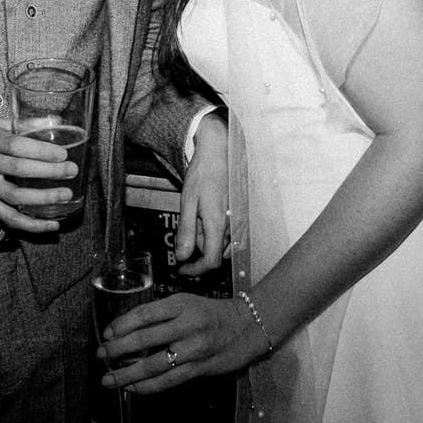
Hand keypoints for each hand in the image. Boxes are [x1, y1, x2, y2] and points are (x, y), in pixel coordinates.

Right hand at [0, 120, 74, 234]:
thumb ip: (18, 125)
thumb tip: (52, 121)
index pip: (15, 146)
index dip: (40, 151)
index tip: (62, 154)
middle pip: (18, 170)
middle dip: (48, 172)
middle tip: (71, 172)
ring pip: (14, 197)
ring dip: (43, 198)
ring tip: (65, 195)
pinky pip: (7, 217)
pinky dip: (30, 224)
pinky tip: (50, 225)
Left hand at [98, 291, 258, 394]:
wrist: (248, 327)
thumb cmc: (212, 314)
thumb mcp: (187, 303)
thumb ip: (161, 315)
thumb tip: (126, 332)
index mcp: (180, 304)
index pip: (144, 314)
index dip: (121, 325)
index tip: (107, 333)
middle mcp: (186, 325)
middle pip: (144, 339)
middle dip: (117, 350)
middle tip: (101, 356)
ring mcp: (194, 348)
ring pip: (153, 365)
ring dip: (127, 374)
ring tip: (109, 379)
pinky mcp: (200, 368)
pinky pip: (168, 380)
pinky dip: (147, 386)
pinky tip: (132, 388)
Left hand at [174, 114, 229, 275]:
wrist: (221, 151)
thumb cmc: (203, 174)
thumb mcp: (188, 202)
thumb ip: (187, 232)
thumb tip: (182, 257)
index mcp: (219, 225)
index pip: (211, 261)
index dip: (195, 270)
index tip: (181, 269)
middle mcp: (234, 226)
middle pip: (214, 252)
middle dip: (198, 245)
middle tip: (189, 221)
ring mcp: (240, 221)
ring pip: (221, 243)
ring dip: (207, 237)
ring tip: (199, 212)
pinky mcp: (242, 216)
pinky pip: (228, 232)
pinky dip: (215, 229)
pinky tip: (208, 210)